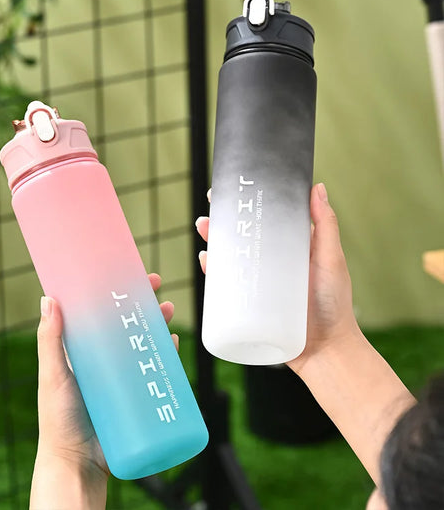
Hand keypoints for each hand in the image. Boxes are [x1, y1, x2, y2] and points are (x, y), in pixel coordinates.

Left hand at [30, 273, 175, 508]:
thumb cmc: (58, 419)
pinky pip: (153, 367)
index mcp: (82, 350)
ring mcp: (121, 376)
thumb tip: (48, 298)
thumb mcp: (54, 375)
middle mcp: (103, 359)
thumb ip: (50, 341)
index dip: (114, 292)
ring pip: (142, 342)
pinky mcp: (136, 393)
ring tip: (166, 311)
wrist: (79, 464)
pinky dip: (164, 353)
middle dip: (141, 303)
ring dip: (156, 323)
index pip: (100, 313)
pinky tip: (171, 343)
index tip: (127, 273)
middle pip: (125, 323)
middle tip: (155, 287)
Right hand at [195, 183, 359, 374]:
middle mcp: (272, 264)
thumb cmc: (334, 304)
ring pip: (231, 259)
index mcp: (290, 248)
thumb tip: (317, 187)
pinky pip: (226, 286)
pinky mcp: (249, 305)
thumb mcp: (331, 259)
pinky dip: (214, 273)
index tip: (234, 190)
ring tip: (205, 229)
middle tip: (211, 210)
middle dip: (224, 222)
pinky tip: (206, 261)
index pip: (266, 221)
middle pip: (243, 237)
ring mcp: (259, 284)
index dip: (249, 205)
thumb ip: (326, 226)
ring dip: (215, 242)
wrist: (326, 351)